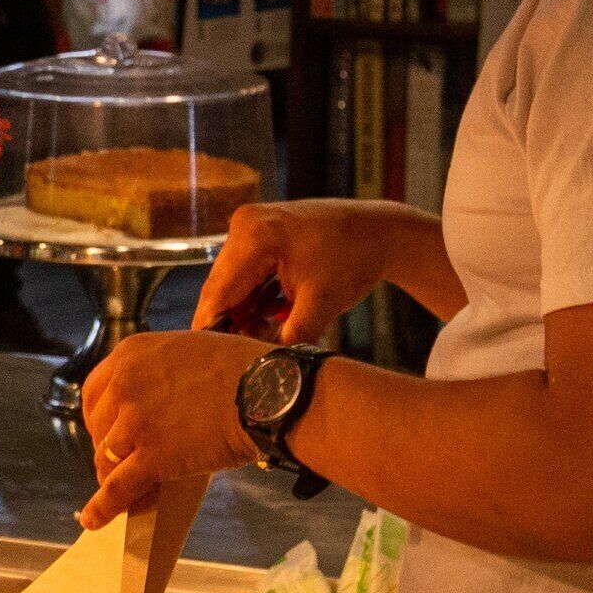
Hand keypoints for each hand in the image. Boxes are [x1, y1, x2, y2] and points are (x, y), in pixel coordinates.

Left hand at [75, 329, 267, 527]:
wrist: (268, 390)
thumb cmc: (242, 368)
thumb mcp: (187, 350)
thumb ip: (161, 370)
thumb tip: (160, 396)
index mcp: (130, 354)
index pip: (95, 392)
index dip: (100, 417)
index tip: (109, 430)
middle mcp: (125, 385)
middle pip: (99, 428)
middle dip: (108, 447)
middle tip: (123, 461)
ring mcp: (136, 422)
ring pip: (106, 458)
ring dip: (112, 476)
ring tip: (123, 490)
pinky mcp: (152, 457)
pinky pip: (118, 487)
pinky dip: (104, 507)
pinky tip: (95, 520)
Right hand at [187, 199, 424, 345]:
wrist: (382, 231)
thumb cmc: (354, 261)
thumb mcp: (319, 306)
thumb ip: (288, 339)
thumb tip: (265, 369)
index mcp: (255, 237)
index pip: (219, 293)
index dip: (211, 329)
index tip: (209, 359)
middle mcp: (245, 224)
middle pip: (222, 286)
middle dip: (230, 322)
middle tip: (239, 353)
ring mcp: (252, 224)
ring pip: (234, 281)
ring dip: (244, 311)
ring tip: (265, 334)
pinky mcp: (261, 230)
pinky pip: (247, 270)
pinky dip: (255, 295)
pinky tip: (272, 314)